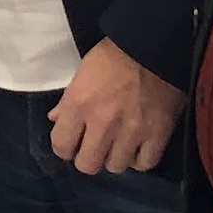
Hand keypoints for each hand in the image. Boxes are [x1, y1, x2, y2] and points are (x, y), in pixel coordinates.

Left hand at [46, 39, 182, 175]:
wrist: (154, 45)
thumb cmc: (114, 54)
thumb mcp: (83, 72)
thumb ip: (68, 100)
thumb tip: (55, 119)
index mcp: (79, 105)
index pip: (61, 146)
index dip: (65, 148)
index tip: (73, 143)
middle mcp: (102, 123)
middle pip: (87, 165)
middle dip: (89, 157)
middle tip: (96, 146)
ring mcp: (131, 131)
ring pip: (116, 167)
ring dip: (116, 157)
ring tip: (120, 144)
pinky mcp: (158, 134)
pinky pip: (145, 163)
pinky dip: (141, 158)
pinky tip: (139, 147)